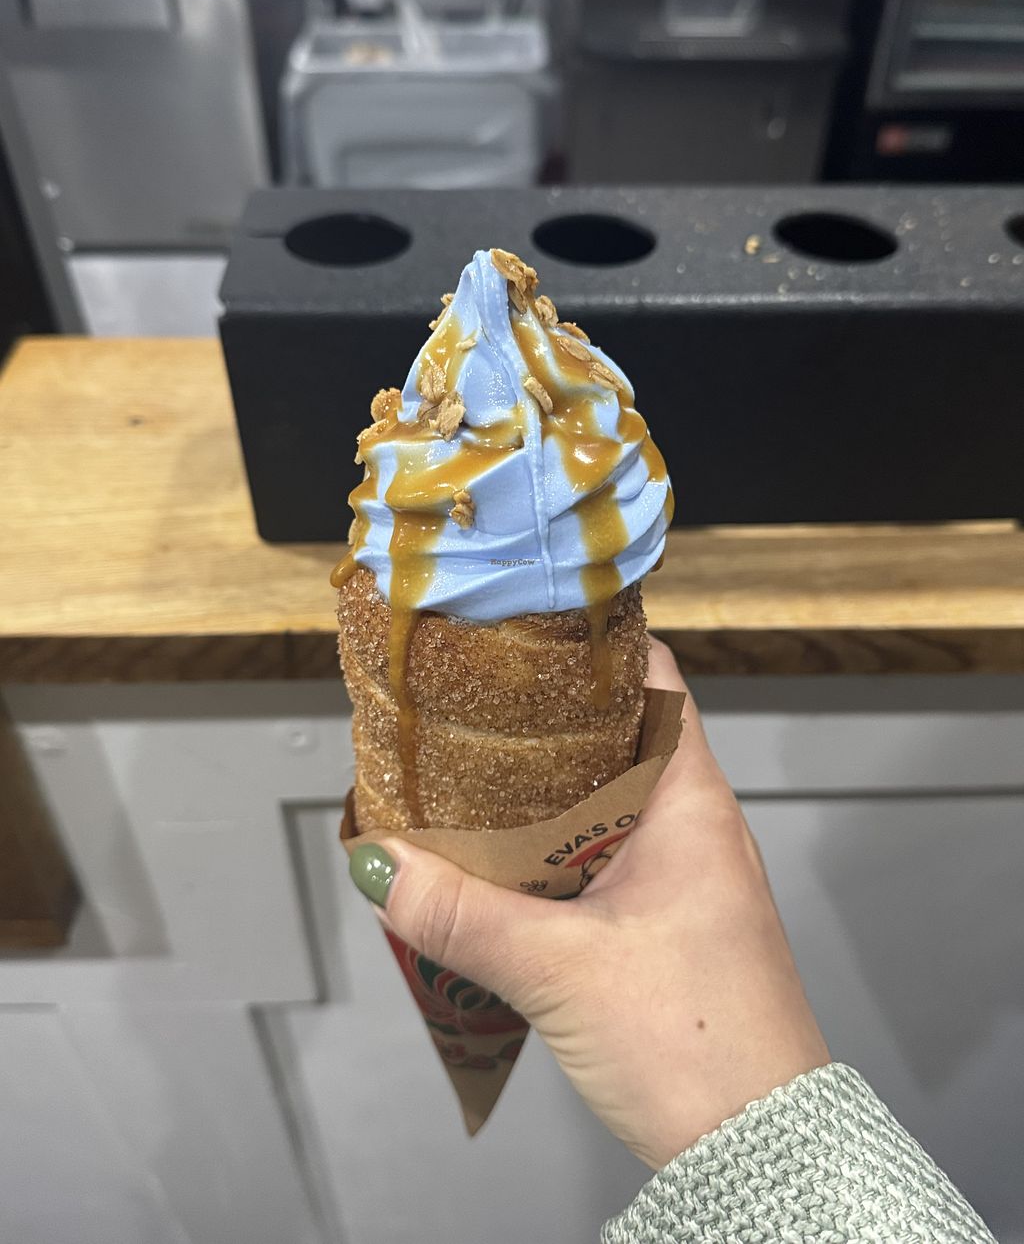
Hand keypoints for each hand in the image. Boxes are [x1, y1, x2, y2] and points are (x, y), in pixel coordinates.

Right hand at [353, 638, 828, 1168]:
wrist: (756, 1154)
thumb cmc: (702, 1049)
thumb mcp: (561, 971)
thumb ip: (463, 916)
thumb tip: (384, 866)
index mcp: (693, 804)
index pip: (655, 683)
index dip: (594, 648)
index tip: (527, 632)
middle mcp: (694, 828)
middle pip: (614, 740)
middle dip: (541, 729)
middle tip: (469, 714)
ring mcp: (682, 876)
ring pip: (601, 806)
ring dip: (540, 799)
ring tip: (467, 785)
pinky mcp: (664, 924)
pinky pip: (597, 862)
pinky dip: (549, 856)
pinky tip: (498, 872)